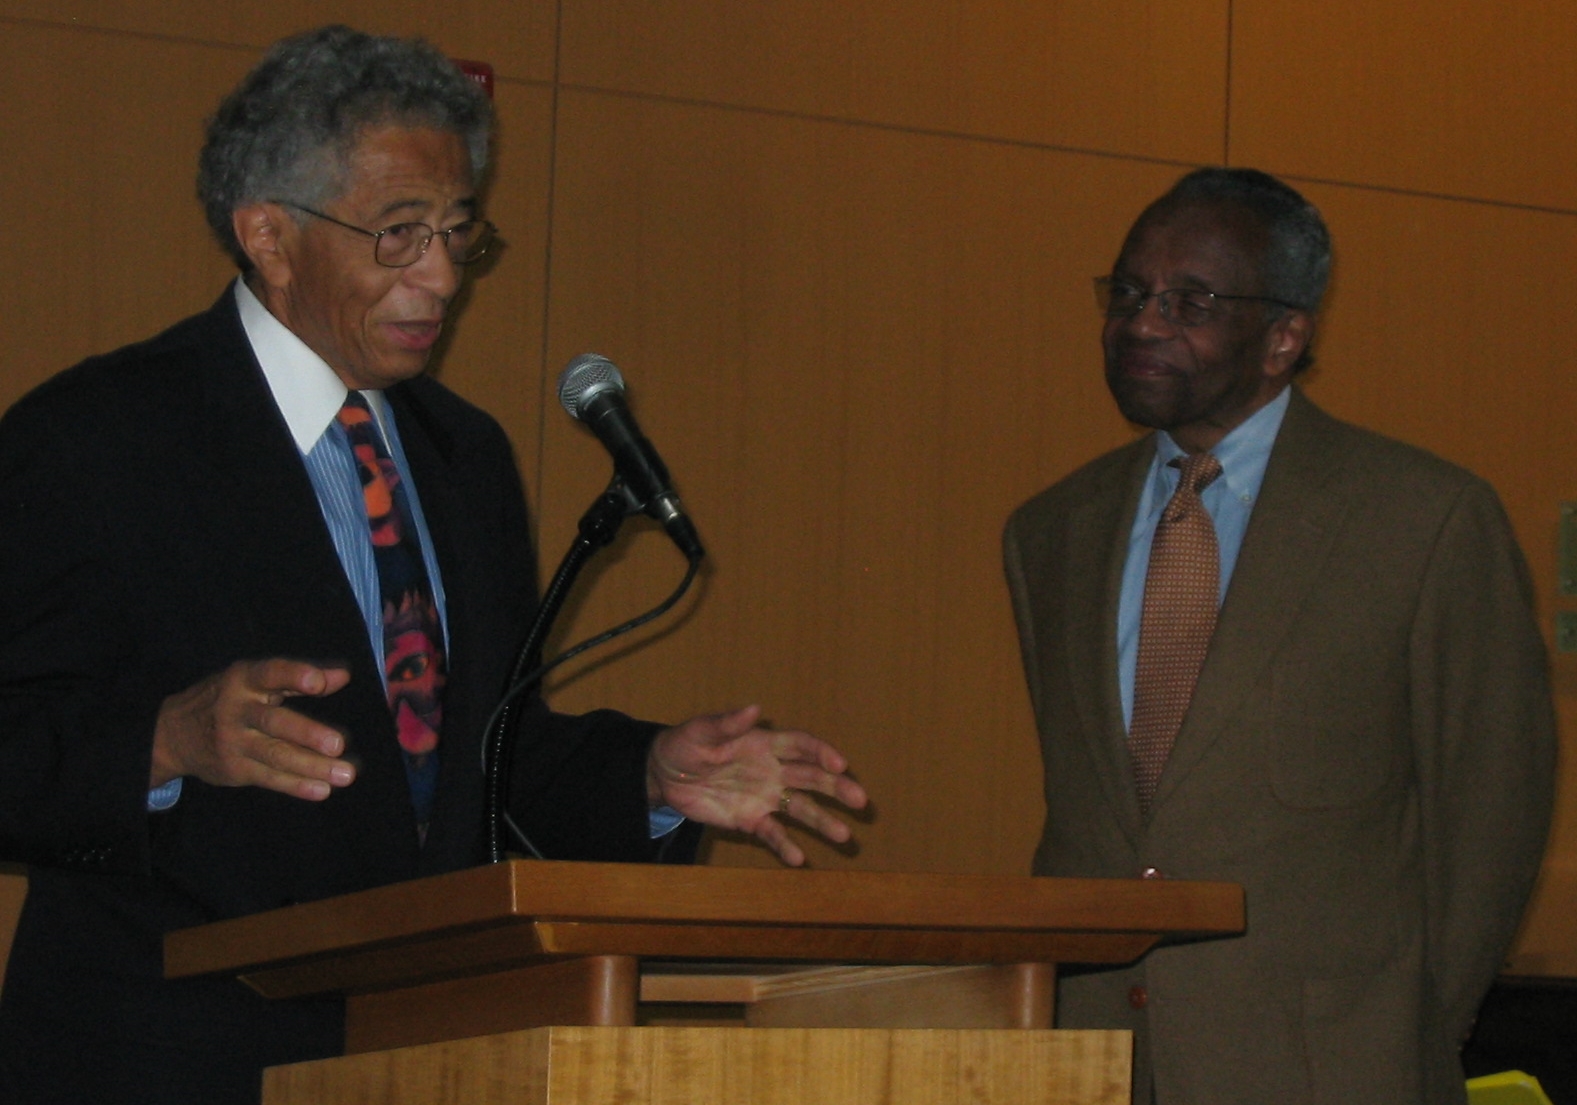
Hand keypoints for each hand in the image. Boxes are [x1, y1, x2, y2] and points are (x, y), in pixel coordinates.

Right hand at [150, 659, 355, 800]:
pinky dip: (296, 785)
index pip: (270, 674)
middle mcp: (237, 710)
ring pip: (275, 755)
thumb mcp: (254, 680)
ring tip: (345, 775)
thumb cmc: (229, 699)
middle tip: (338, 744)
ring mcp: (233, 742)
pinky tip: (322, 790)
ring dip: (312, 766)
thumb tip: (343, 676)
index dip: (294, 676)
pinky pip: (269, 777)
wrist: (172, 734)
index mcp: (244, 680)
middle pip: (274, 722)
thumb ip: (297, 678)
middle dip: (307, 733)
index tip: (318, 683)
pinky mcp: (234, 769)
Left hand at [647, 705, 867, 865]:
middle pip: (811, 778)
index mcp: (764, 744)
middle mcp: (772, 770)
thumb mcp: (700, 731)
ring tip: (844, 836)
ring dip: (822, 821)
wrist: (664, 775)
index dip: (821, 753)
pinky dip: (785, 846)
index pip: (801, 746)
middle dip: (837, 787)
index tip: (840, 763)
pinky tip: (799, 859)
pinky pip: (772, 834)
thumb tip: (754, 708)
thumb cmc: (685, 744)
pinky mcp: (749, 819)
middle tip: (860, 799)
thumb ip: (727, 723)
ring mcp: (764, 797)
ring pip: (800, 809)